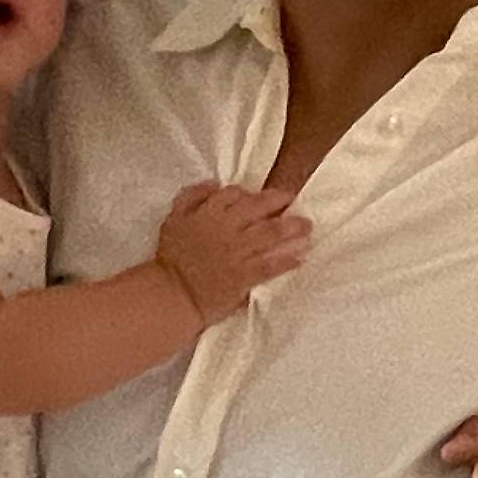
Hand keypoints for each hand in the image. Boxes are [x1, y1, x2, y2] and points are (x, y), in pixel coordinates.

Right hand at [155, 181, 310, 323]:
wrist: (173, 293)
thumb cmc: (170, 258)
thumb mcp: (173, 218)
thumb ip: (191, 197)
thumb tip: (213, 183)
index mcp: (209, 213)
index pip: (234, 194)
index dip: (249, 193)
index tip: (260, 196)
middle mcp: (227, 229)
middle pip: (258, 209)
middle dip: (279, 202)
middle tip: (294, 200)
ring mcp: (237, 253)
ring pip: (269, 235)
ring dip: (291, 229)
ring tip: (307, 226)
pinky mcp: (244, 276)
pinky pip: (270, 266)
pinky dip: (286, 261)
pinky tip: (300, 257)